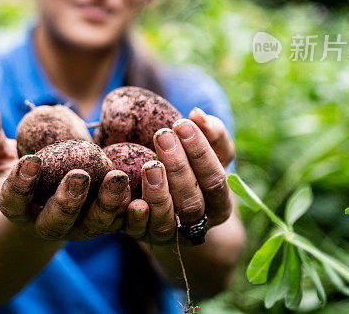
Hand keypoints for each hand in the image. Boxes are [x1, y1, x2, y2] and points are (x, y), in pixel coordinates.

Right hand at [0, 99, 131, 241]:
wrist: (44, 207)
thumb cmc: (20, 173)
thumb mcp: (0, 154)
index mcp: (18, 209)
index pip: (14, 200)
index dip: (20, 184)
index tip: (30, 162)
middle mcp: (46, 225)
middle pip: (56, 220)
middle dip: (68, 200)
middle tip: (79, 175)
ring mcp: (77, 230)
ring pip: (93, 224)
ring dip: (106, 203)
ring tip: (118, 177)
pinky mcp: (104, 227)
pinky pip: (120, 224)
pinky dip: (132, 213)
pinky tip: (142, 193)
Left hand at [123, 108, 234, 244]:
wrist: (170, 204)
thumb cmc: (194, 169)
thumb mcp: (210, 152)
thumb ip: (212, 132)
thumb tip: (197, 113)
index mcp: (218, 205)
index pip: (215, 181)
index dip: (201, 153)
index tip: (182, 124)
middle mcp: (196, 225)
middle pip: (191, 202)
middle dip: (178, 167)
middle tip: (163, 135)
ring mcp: (168, 234)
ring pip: (166, 220)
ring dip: (158, 192)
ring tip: (149, 164)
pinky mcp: (141, 236)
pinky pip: (137, 230)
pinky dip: (134, 215)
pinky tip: (129, 194)